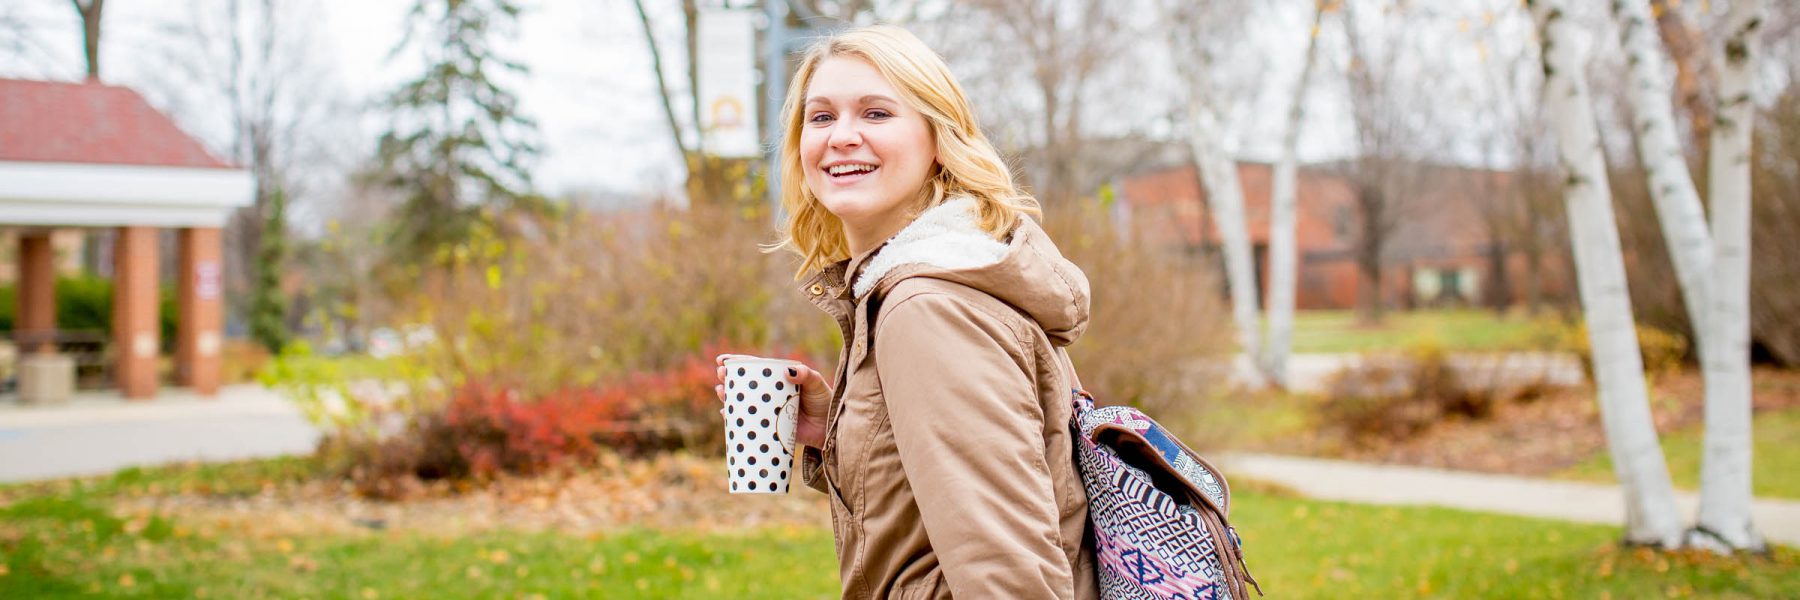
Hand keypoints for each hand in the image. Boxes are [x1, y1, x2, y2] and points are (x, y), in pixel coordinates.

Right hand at [715, 356, 832, 448]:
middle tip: (720, 374)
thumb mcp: (817, 384)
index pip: (755, 368)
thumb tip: (788, 371)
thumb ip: (806, 375)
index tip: (722, 360)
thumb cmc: (825, 401)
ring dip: (727, 396)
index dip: (737, 363)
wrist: (830, 429)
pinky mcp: (767, 428)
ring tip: (720, 391)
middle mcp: (769, 394)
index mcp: (778, 380)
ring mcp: (767, 411)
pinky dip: (734, 419)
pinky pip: (746, 423)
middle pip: (743, 384)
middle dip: (728, 378)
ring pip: (741, 402)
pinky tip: (725, 414)